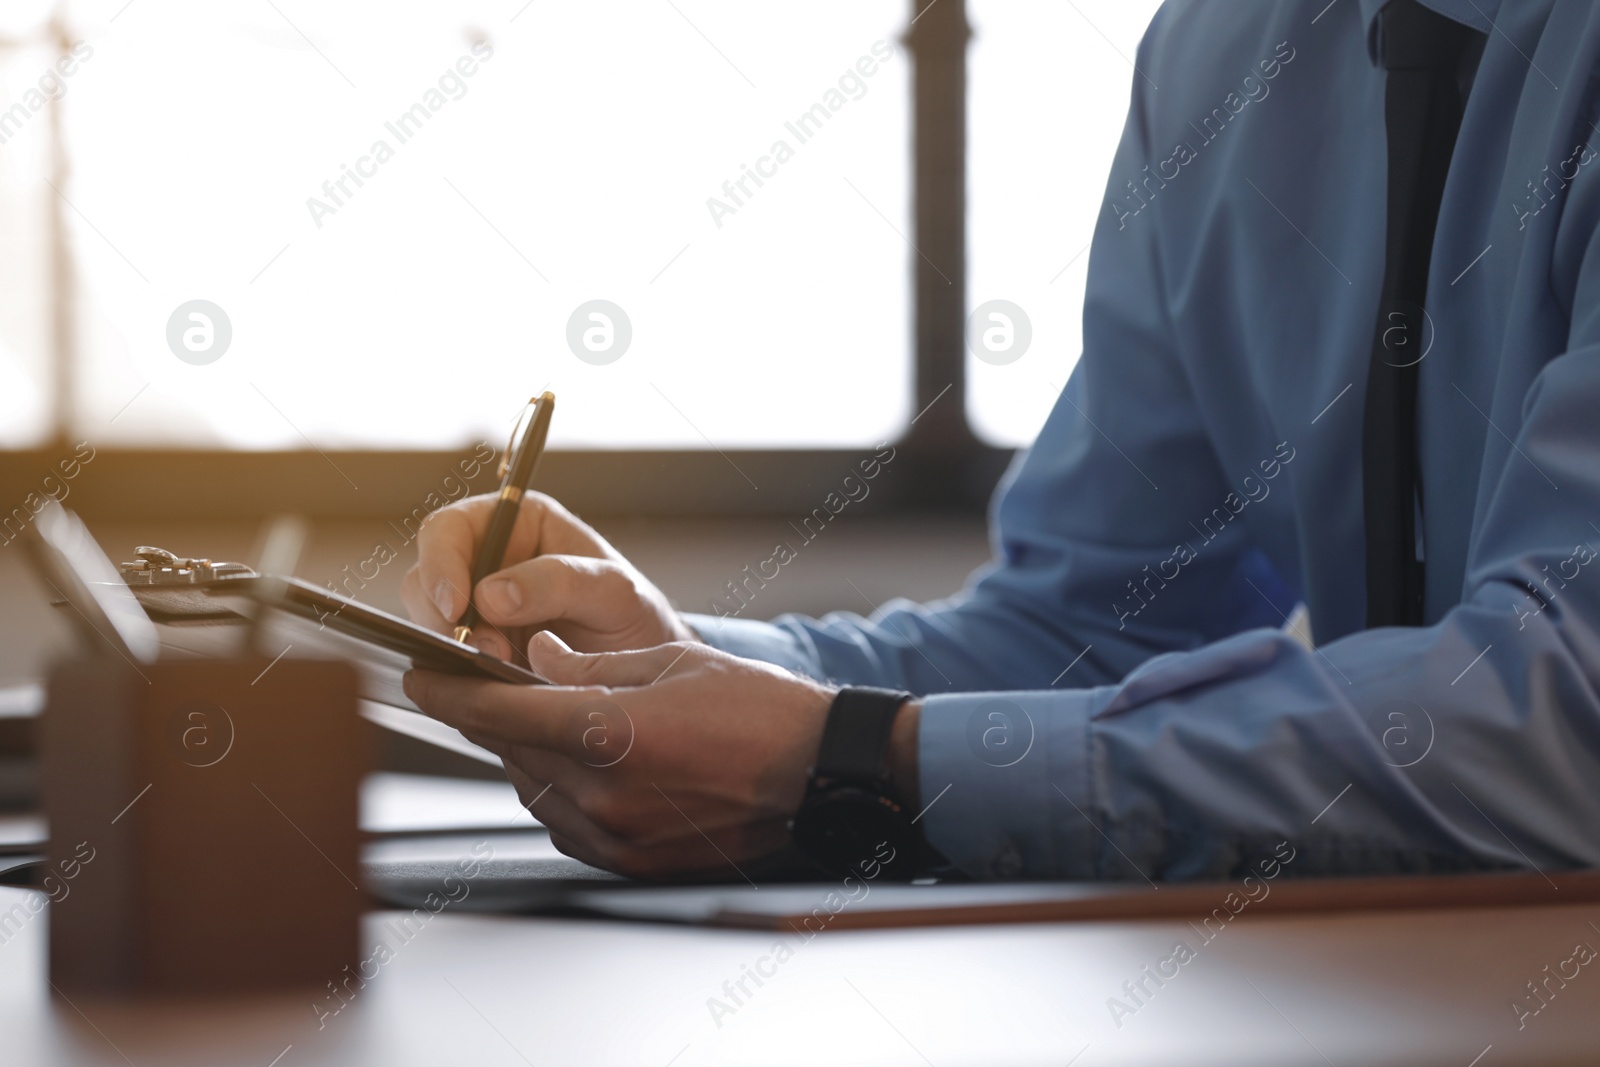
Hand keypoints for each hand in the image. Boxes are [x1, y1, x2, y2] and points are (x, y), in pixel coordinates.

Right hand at [399, 491, 699, 660]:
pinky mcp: (474, 650)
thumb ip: (560, 583)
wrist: (645, 671)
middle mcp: (487, 560)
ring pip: (428, 622)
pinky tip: (493, 681)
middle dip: (444, 618)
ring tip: (502, 664)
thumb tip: (492, 595)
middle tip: (485, 649)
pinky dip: (459, 673)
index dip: (441, 563)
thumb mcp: (613, 592)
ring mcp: (476, 608)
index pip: (450, 528)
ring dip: (452, 649)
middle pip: (426, 578)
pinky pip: (443, 658)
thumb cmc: (635, 617)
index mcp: (517, 523)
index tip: (456, 606)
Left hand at [404, 634, 836, 878]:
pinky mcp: (628, 861)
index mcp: (610, 732)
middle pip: (509, 751)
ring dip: (528, 753)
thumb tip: (536, 657)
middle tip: (487, 684)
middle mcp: (603, 793)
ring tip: (556, 719)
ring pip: (532, 788)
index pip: (496, 713)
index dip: (446, 691)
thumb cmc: (758, 709)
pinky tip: (587, 762)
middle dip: (492, 716)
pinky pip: (564, 821)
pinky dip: (559, 790)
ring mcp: (615, 836)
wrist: (820, 775)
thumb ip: (590, 663)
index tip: (418, 676)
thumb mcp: (670, 661)